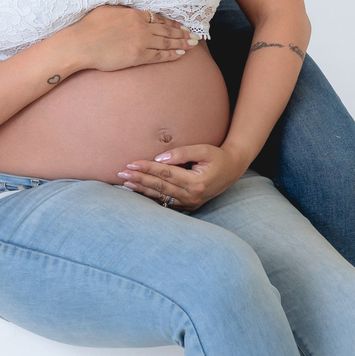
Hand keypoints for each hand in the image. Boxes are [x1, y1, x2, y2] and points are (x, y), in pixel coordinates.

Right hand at [70, 4, 196, 72]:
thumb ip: (124, 10)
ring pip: (166, 42)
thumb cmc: (89, 27)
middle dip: (182, 33)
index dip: (172, 22)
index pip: (159, 18)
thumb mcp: (108, 10)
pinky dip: (171, 55)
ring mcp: (141, 42)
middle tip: (194, 35)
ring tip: (192, 44)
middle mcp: (141, 27)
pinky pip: (159, 56)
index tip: (182, 25)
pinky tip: (180, 54)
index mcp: (134, 14)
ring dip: (181, 43)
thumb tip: (131, 10)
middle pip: (167, 30)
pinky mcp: (137, 56)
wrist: (81, 44)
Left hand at [118, 143, 244, 210]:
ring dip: (142, 190)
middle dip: (140, 179)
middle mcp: (192, 196)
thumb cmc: (218, 156)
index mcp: (196, 182)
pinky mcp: (188, 206)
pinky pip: (166, 202)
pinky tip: (138, 192)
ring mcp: (190, 203)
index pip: (166, 174)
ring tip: (125, 183)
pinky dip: (151, 197)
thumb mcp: (204, 150)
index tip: (131, 163)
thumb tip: (160, 159)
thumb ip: (182, 153)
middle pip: (160, 187)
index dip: (147, 168)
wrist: (232, 170)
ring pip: (161, 197)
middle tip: (122, 173)